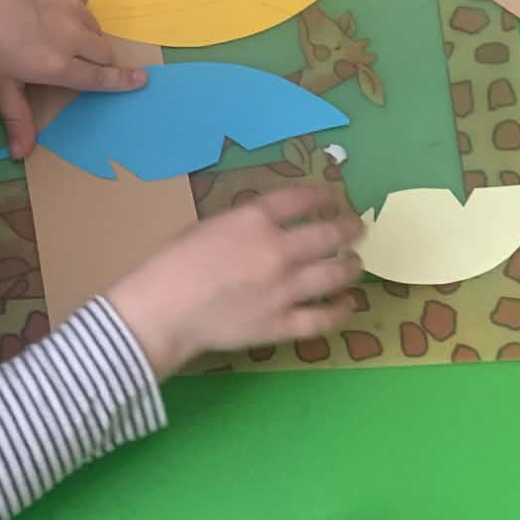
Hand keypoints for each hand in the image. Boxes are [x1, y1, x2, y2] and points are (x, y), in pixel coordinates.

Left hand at [0, 0, 144, 158]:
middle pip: (103, 51)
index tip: (142, 80)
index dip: (123, 81)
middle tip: (74, 58)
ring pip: (92, 24)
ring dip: (83, 32)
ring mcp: (71, 4)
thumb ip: (18, 118)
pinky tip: (47, 6)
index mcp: (58, 65)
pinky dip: (72, 5)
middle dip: (98, 59)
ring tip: (52, 31)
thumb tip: (21, 155)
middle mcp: (72, 35)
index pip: (100, 77)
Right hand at [108, 186, 362, 379]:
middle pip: (329, 234)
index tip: (335, 197)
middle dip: (349, 229)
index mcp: (254, 219)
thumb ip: (245, 224)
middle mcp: (277, 250)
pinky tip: (347, 304)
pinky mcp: (282, 324)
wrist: (163, 311)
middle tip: (357, 229)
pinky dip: (340, 310)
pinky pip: (323, 318)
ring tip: (354, 265)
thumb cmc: (174, 264)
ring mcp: (284, 289)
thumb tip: (271, 226)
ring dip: (351, 267)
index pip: (303, 199)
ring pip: (335, 274)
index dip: (325, 195)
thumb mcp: (209, 226)